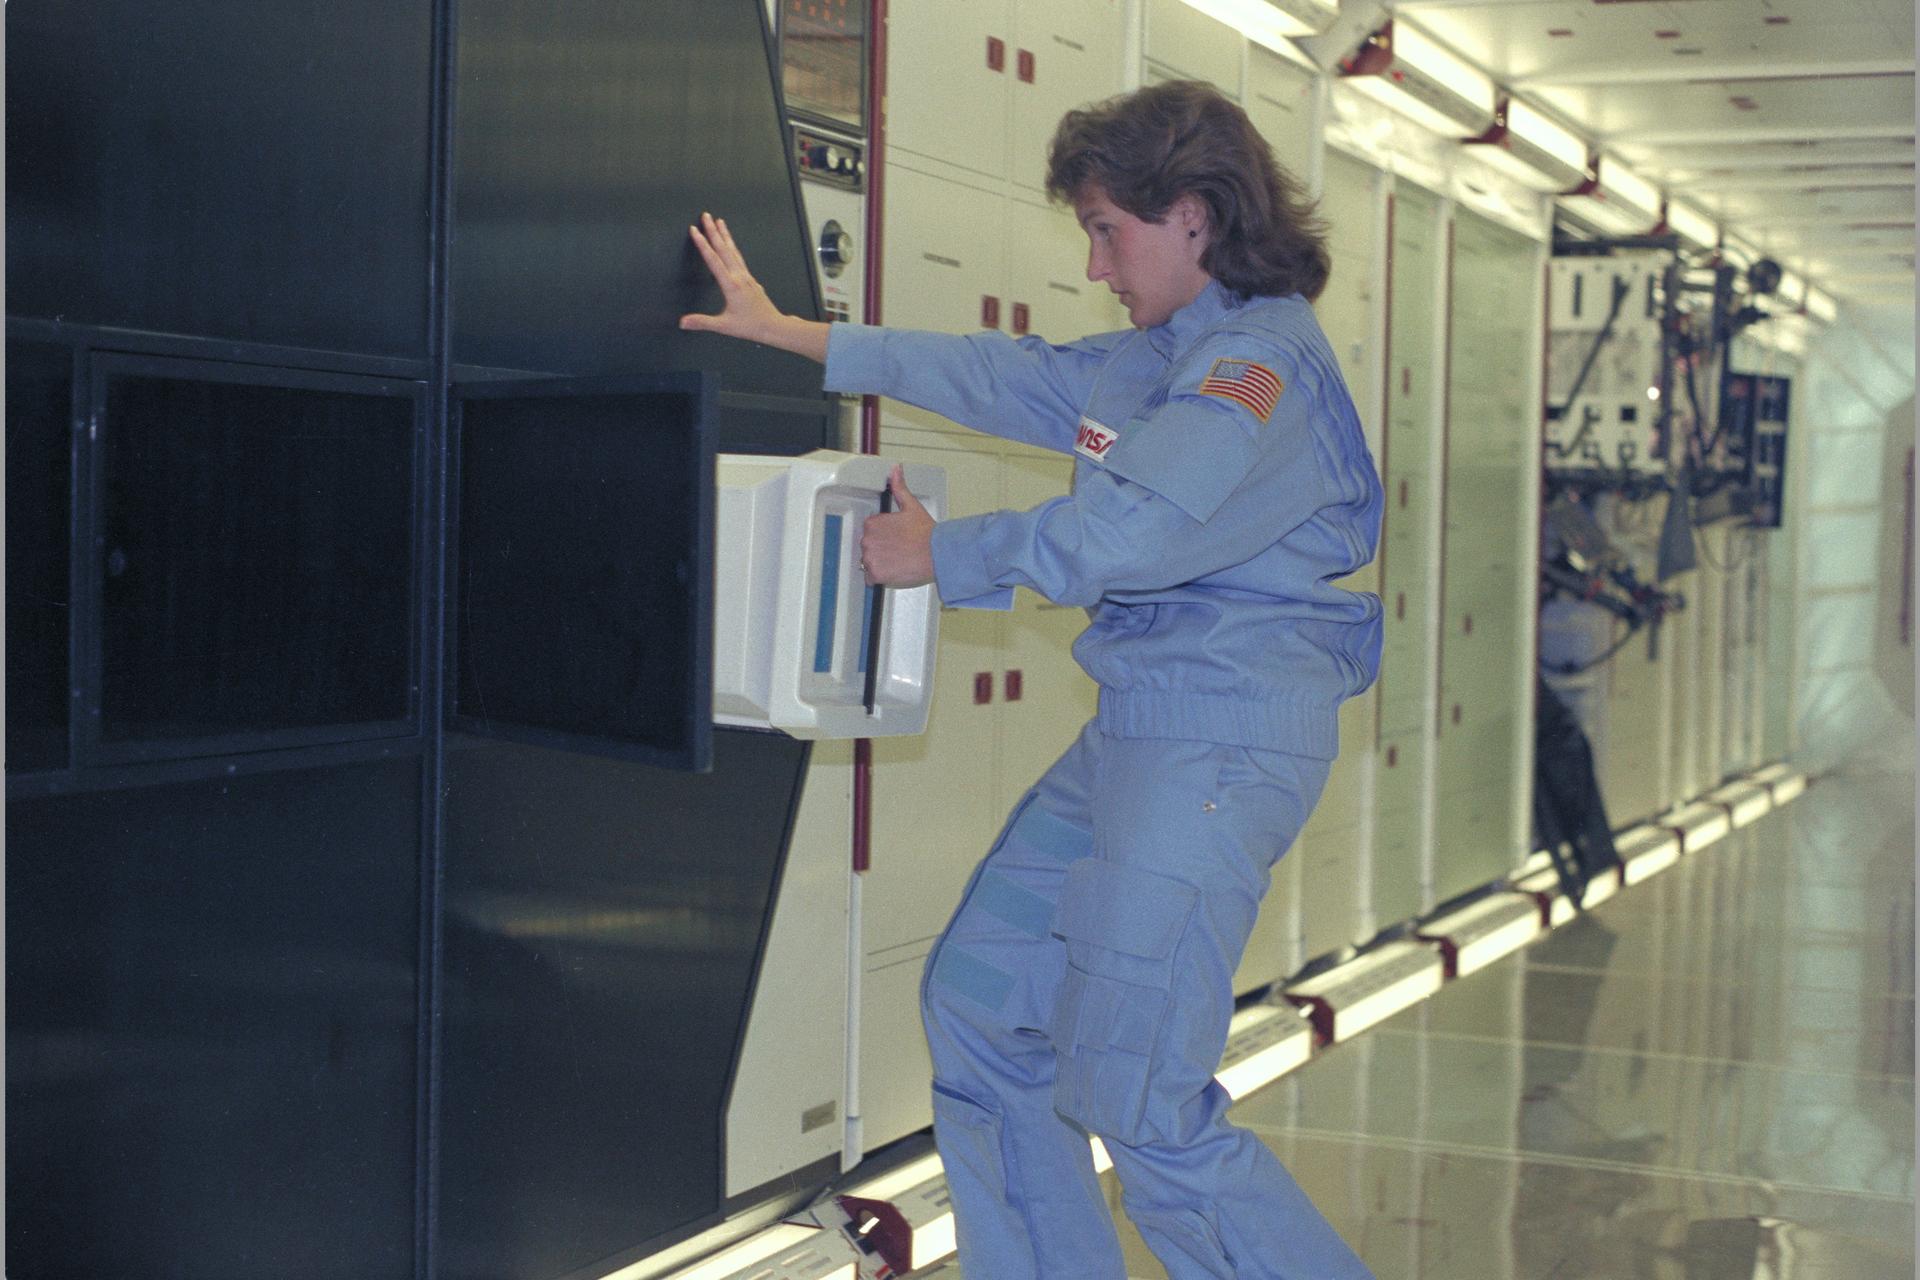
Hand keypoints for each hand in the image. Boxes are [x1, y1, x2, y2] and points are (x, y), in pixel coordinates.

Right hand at [679, 212, 784, 343]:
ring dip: (725, 235)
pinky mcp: (750, 278)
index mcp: (731, 285)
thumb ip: (702, 322)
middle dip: (713, 231)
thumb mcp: (724, 326)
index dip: (702, 244)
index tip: (695, 230)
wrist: (772, 326)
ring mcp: (746, 276)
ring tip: (719, 221)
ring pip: (733, 251)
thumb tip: (682, 323)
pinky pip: (739, 258)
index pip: (713, 260)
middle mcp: (739, 276)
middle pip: (724, 249)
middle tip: (706, 215)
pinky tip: (731, 243)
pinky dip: (733, 247)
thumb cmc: (750, 326)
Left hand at [861, 467, 935, 587]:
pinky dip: (879, 578)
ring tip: (898, 561)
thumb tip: (895, 471)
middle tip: (898, 550)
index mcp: (873, 524)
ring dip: (879, 563)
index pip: (869, 531)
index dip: (882, 535)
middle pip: (868, 547)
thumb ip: (899, 488)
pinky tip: (893, 571)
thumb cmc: (926, 534)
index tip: (893, 538)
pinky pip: (869, 579)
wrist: (936, 554)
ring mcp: (870, 558)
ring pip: (868, 563)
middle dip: (880, 549)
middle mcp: (868, 540)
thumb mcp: (911, 505)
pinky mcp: (875, 574)